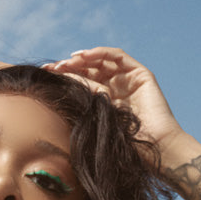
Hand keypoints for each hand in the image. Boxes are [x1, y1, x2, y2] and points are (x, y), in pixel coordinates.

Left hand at [43, 47, 182, 150]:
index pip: (82, 81)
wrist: (154, 146)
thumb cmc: (124, 143)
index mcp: (105, 100)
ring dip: (83, 58)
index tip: (45, 75)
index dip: (65, 76)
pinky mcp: (140, 74)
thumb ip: (82, 101)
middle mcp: (116, 87)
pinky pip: (118, 57)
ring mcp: (128, 79)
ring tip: (67, 62)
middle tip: (52, 68)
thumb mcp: (95, 118)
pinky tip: (83, 56)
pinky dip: (100, 53)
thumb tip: (57, 88)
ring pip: (102, 61)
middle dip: (69, 66)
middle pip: (89, 69)